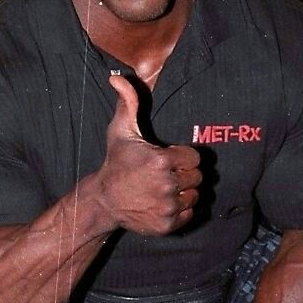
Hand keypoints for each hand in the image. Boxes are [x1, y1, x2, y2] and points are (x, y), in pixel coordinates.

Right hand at [96, 75, 201, 234]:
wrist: (104, 200)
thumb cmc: (117, 163)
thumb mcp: (121, 131)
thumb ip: (128, 102)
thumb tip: (117, 77)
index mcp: (162, 160)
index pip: (195, 158)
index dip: (183, 157)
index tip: (168, 159)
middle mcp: (167, 184)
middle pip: (197, 177)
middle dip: (184, 174)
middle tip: (166, 175)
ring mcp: (168, 206)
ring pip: (195, 196)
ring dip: (184, 192)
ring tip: (165, 189)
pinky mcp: (168, 224)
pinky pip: (189, 214)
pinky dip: (181, 210)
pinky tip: (163, 203)